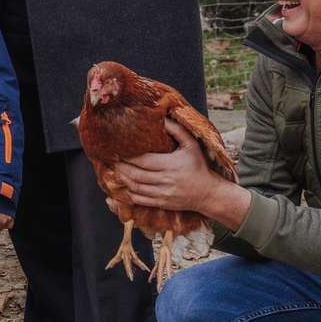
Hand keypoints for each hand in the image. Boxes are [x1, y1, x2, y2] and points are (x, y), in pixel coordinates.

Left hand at [113, 119, 241, 220]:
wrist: (208, 193)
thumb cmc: (199, 166)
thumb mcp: (191, 145)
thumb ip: (177, 130)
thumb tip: (163, 117)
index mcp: (171, 165)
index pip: (143, 160)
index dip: (129, 156)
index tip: (119, 149)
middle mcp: (165, 180)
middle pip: (135, 174)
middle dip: (121, 167)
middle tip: (112, 159)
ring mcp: (163, 194)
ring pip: (135, 187)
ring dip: (122, 179)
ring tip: (115, 170)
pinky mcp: (161, 203)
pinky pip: (139, 199)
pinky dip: (128, 193)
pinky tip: (123, 185)